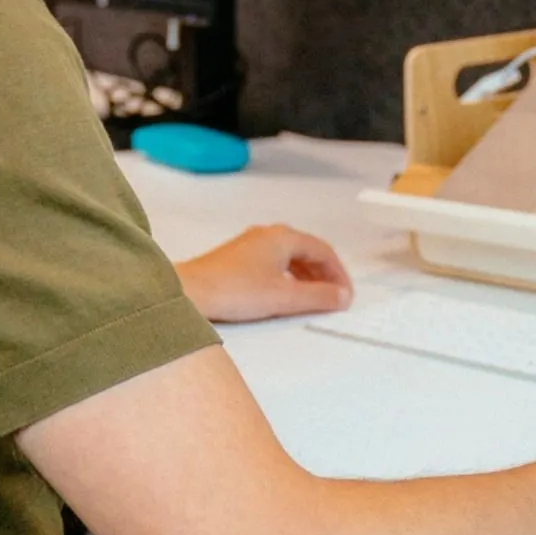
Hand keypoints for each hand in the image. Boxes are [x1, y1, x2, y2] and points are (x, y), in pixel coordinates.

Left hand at [177, 225, 353, 323]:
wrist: (190, 293)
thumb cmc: (232, 290)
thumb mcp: (284, 296)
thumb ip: (318, 296)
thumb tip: (342, 296)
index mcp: (282, 237)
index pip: (323, 251)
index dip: (339, 274)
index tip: (345, 294)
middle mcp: (268, 235)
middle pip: (307, 252)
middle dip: (324, 274)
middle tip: (334, 297)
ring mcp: (251, 245)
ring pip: (290, 258)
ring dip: (306, 277)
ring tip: (314, 299)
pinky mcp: (238, 259)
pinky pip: (274, 264)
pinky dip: (288, 278)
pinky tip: (285, 295)